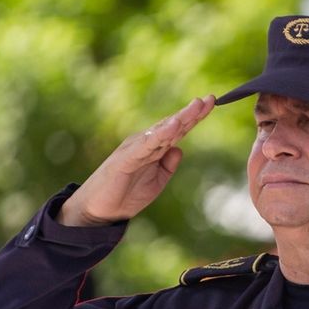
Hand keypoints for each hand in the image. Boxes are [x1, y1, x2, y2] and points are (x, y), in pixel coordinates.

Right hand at [57, 95, 215, 225]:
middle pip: (172, 125)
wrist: (98, 210)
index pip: (177, 130)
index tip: (211, 103)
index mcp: (154, 148)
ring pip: (161, 131)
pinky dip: (160, 134)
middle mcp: (145, 143)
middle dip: (192, 113)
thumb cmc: (125, 194)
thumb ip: (168, 166)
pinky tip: (174, 125)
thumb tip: (180, 149)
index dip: (194, 117)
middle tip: (210, 99)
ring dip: (179, 118)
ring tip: (196, 106)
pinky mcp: (125, 159)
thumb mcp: (156, 182)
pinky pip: (145, 145)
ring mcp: (135, 149)